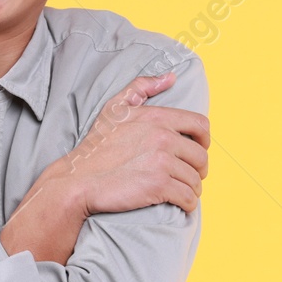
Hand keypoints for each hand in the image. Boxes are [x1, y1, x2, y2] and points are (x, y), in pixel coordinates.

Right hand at [1, 70, 209, 264]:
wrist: (77, 180)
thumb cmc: (95, 147)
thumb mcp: (114, 108)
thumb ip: (141, 88)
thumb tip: (170, 77)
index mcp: (157, 118)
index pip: (200, 125)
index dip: (204, 141)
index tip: (198, 150)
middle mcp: (162, 138)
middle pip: (201, 156)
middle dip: (199, 169)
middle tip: (190, 176)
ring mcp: (162, 162)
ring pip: (195, 179)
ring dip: (192, 188)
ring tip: (183, 192)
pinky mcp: (158, 186)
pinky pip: (188, 197)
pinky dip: (188, 204)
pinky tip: (180, 205)